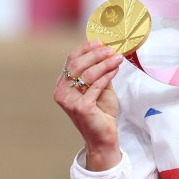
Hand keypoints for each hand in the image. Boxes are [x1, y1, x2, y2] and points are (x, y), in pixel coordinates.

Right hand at [53, 40, 123, 170]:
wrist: (103, 137)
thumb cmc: (100, 112)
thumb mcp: (99, 87)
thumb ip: (98, 72)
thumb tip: (106, 50)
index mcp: (62, 85)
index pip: (70, 61)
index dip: (85, 49)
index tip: (99, 42)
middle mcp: (61, 92)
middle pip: (77, 65)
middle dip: (96, 55)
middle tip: (110, 49)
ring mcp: (69, 101)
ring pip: (87, 74)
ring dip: (104, 64)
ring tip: (117, 58)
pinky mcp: (80, 108)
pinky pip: (95, 86)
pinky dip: (107, 76)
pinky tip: (115, 70)